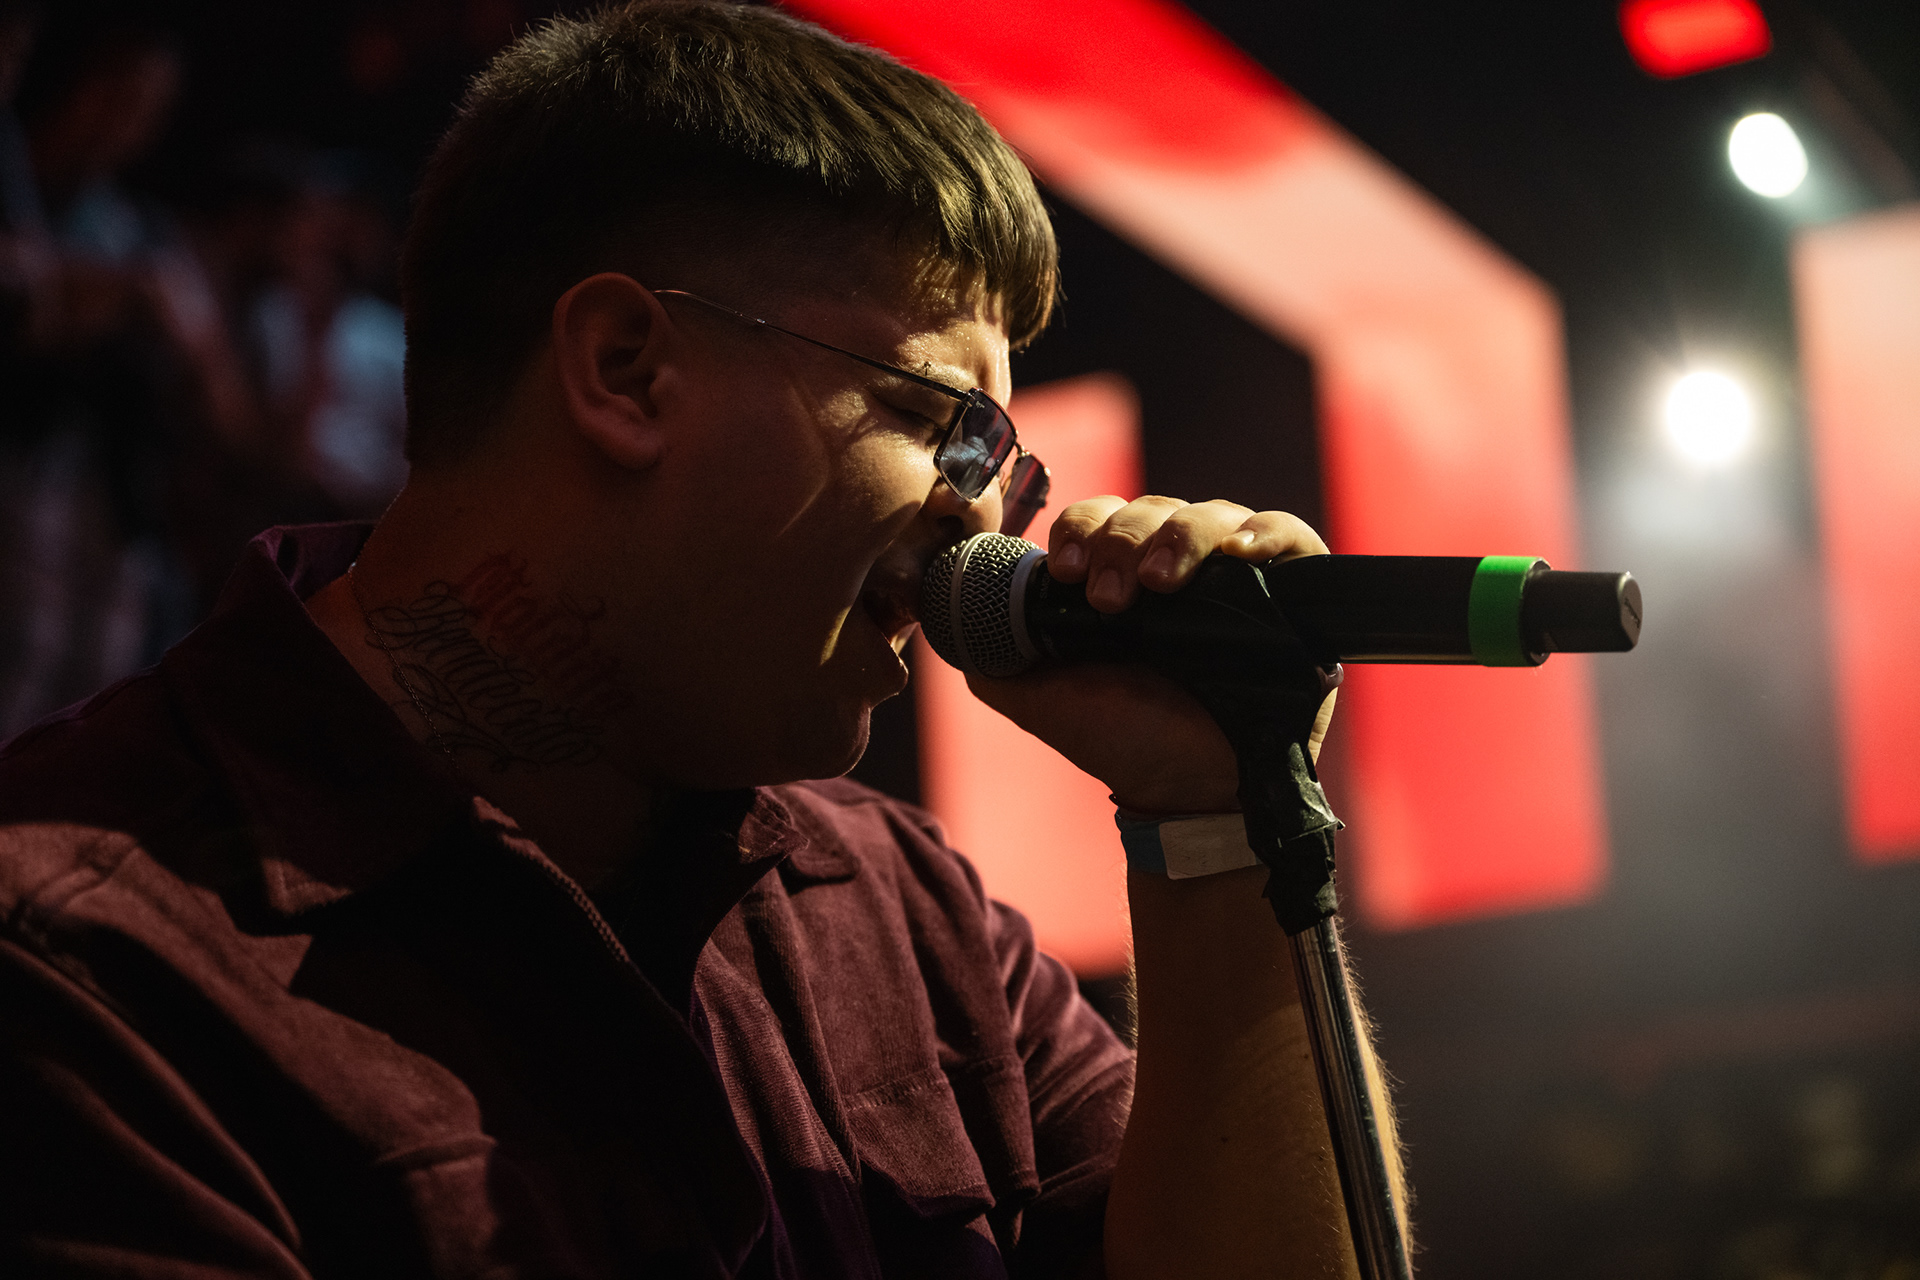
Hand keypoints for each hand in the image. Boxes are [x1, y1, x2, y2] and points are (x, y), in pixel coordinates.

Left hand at [963, 496, 1335, 814]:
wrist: (1184, 798)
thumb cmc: (1119, 739)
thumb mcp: (1036, 695)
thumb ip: (991, 653)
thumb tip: (947, 610)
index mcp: (1122, 576)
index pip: (1102, 518)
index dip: (1082, 528)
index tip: (1067, 570)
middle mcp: (1180, 567)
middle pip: (1156, 509)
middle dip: (1123, 540)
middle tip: (1109, 595)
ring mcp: (1238, 579)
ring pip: (1213, 514)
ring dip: (1179, 537)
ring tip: (1160, 584)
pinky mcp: (1294, 598)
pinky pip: (1292, 537)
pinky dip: (1267, 533)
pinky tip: (1241, 554)